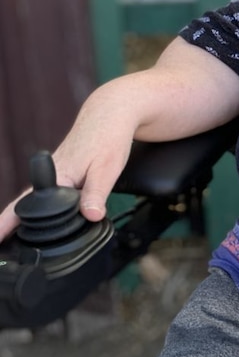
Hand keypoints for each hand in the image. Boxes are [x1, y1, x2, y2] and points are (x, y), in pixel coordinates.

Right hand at [0, 96, 135, 241]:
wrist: (110, 115)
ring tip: (12, 241)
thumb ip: (97, 193)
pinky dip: (43, 208)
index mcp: (56, 177)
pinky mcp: (63, 173)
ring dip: (24, 218)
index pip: (25, 205)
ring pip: (36, 200)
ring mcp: (55, 174)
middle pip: (24, 206)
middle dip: (10, 225)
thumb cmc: (108, 139)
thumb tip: (91, 216)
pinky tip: (43, 221)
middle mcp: (51, 176)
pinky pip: (47, 194)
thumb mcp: (107, 168)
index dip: (7, 224)